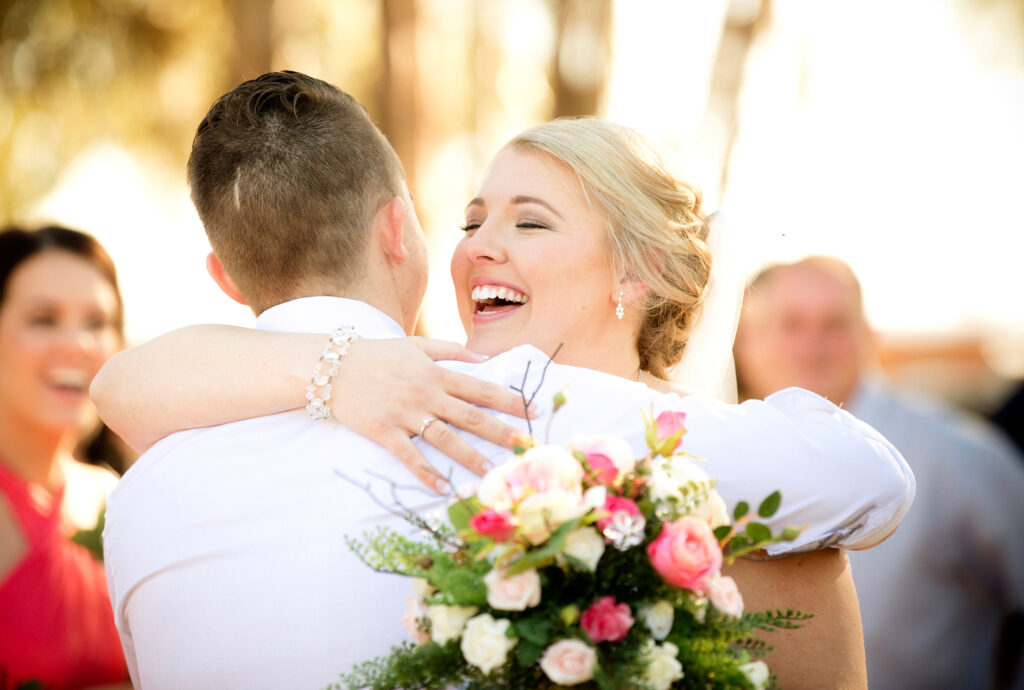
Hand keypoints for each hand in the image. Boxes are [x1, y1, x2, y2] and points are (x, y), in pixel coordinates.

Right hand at [332, 337, 531, 491]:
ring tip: (491, 474)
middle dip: (501, 433)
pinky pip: (410, 456)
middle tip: (526, 447)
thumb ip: (452, 350)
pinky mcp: (385, 432)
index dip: (509, 401)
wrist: (332, 366)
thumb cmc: (377, 354)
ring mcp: (406, 415)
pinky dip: (426, 473)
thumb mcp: (417, 344)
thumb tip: (484, 359)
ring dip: (469, 458)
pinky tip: (442, 488)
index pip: (481, 389)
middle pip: (471, 417)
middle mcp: (426, 394)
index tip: (533, 411)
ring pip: (445, 439)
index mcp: (436, 374)